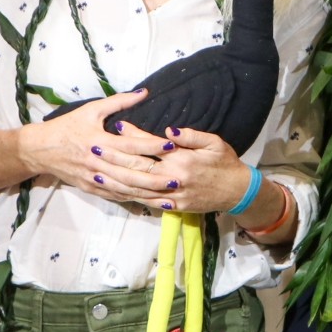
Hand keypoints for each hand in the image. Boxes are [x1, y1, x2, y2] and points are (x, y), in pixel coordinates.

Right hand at [17, 89, 170, 201]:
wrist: (40, 150)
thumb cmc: (67, 126)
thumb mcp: (91, 110)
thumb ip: (119, 101)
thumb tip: (144, 92)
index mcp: (99, 141)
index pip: (131, 145)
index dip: (152, 145)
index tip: (172, 145)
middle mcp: (98, 162)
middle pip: (131, 171)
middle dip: (156, 176)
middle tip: (178, 177)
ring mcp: (94, 178)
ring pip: (126, 188)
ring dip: (148, 192)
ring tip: (169, 194)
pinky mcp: (92, 188)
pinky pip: (116, 195)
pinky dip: (133, 199)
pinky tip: (150, 201)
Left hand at [91, 123, 251, 213]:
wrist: (237, 192)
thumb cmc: (226, 163)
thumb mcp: (214, 142)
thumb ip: (190, 136)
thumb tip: (169, 131)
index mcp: (182, 159)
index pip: (151, 145)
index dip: (133, 135)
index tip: (117, 126)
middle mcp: (173, 177)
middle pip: (137, 167)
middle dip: (114, 157)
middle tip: (94, 148)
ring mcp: (172, 194)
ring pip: (137, 188)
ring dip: (115, 180)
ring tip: (96, 172)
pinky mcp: (173, 206)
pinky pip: (147, 201)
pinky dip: (130, 196)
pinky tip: (116, 191)